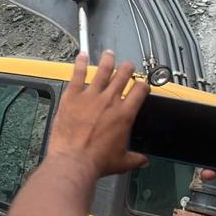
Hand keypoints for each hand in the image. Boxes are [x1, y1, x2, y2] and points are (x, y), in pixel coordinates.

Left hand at [47, 50, 149, 177]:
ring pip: (102, 72)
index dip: (143, 86)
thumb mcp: (122, 162)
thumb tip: (144, 161)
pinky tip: (81, 55)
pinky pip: (77, 75)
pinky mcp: (72, 96)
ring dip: (108, 61)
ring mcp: (90, 96)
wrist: (74, 160)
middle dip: (127, 69)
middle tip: (128, 65)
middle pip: (123, 77)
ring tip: (109, 54)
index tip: (142, 84)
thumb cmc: (98, 162)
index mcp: (125, 114)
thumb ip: (135, 158)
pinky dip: (79, 64)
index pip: (140, 91)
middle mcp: (110, 101)